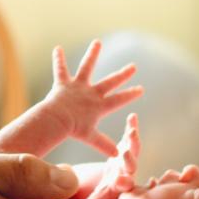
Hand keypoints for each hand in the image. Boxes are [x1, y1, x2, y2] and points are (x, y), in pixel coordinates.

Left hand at [47, 40, 143, 156]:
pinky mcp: (64, 83)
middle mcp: (91, 93)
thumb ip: (103, 145)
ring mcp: (78, 86)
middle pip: (110, 82)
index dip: (130, 94)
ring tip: (97, 42)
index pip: (119, 100)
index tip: (141, 89)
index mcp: (99, 106)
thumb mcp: (90, 138)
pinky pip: (60, 69)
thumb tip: (116, 156)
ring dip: (92, 54)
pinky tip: (57, 48)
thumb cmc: (73, 130)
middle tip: (133, 67)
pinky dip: (58, 59)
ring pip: (87, 67)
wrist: (58, 120)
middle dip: (122, 75)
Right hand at [81, 113, 141, 198]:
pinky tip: (132, 116)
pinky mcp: (126, 146)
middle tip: (125, 155)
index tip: (121, 182)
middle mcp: (128, 172)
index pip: (123, 185)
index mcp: (121, 186)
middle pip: (130, 166)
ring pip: (133, 150)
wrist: (111, 183)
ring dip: (132, 141)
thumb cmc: (103, 194)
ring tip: (132, 132)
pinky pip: (130, 136)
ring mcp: (128, 158)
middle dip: (128, 160)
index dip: (123, 183)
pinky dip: (132, 126)